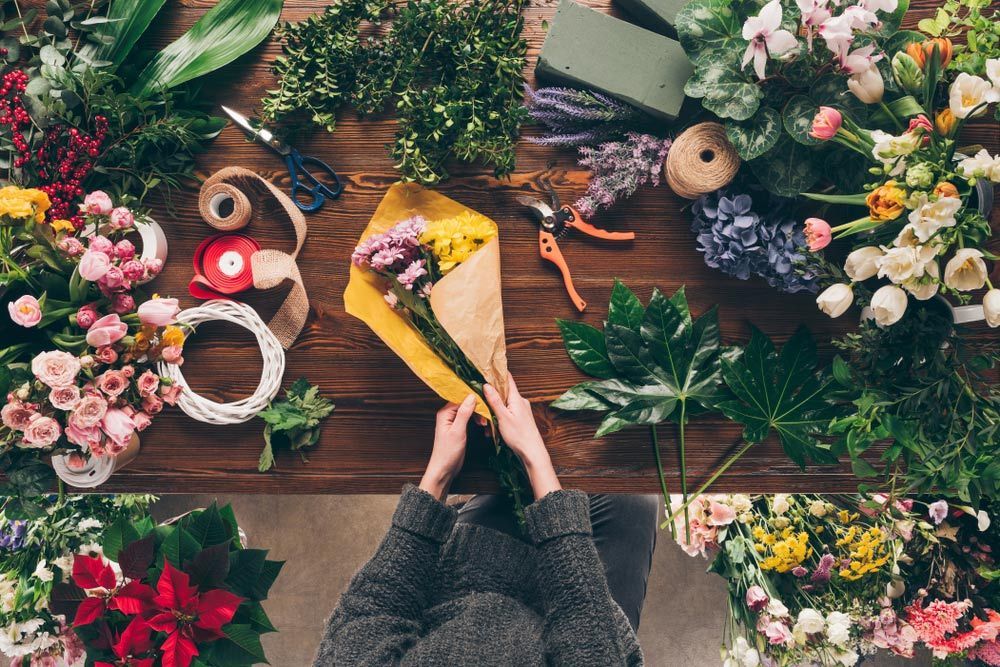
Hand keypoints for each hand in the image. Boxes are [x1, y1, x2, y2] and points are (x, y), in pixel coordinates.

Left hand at [419, 394, 476, 500]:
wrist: (444, 469)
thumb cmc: (448, 452)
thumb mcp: (458, 431)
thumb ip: (464, 413)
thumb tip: (471, 396)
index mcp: (445, 413)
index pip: (460, 398)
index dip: (473, 399)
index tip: (485, 401)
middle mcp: (448, 415)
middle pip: (465, 404)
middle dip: (477, 408)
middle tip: (486, 415)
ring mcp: (453, 422)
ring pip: (468, 411)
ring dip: (478, 415)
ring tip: (484, 423)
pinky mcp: (458, 428)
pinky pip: (469, 419)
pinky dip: (476, 421)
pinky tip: (483, 426)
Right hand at [483, 374, 560, 498]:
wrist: (532, 452)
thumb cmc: (519, 435)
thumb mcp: (503, 417)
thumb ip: (494, 400)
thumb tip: (487, 385)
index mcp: (517, 398)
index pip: (508, 379)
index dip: (498, 372)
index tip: (488, 366)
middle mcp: (520, 402)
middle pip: (504, 392)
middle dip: (491, 395)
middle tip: (479, 397)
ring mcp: (521, 410)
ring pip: (504, 404)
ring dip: (493, 411)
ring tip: (485, 422)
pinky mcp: (520, 419)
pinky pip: (507, 413)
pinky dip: (499, 418)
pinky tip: (493, 428)